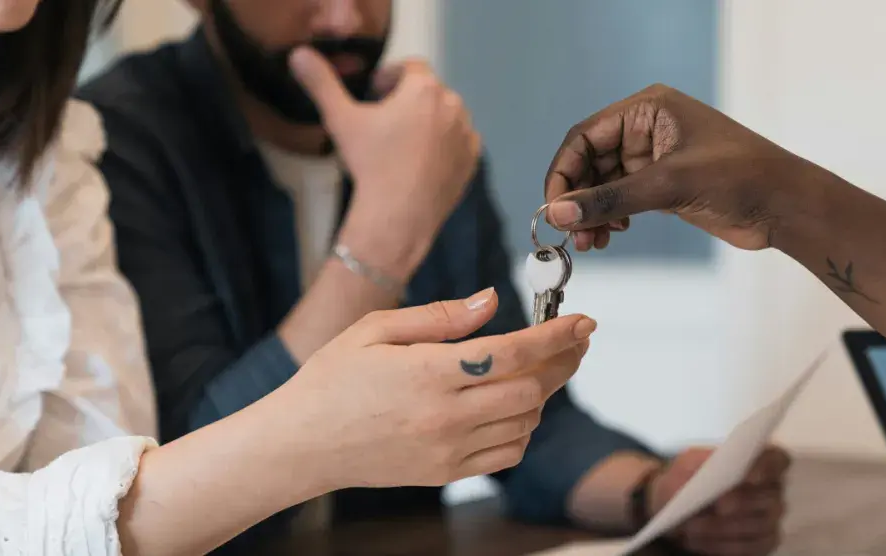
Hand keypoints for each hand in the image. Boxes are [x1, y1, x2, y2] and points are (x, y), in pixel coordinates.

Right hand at [280, 288, 594, 490]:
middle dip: (563, 361)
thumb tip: (492, 300)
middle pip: (531, 390)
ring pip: (525, 422)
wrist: (301, 444)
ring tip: (542, 367)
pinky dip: (523, 427)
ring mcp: (448, 449)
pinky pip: (507, 452)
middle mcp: (445, 415)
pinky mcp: (446, 472)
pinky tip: (515, 405)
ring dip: (543, 392)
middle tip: (574, 340)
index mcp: (428, 373)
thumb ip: (440, 316)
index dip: (556, 336)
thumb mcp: (376, 329)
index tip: (584, 321)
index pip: (513, 352)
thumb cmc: (332, 379)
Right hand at [290, 48, 481, 277]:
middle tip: (384, 124)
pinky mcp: (472, 160)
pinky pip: (459, 142)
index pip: (411, 67)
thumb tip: (298, 54)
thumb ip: (321, 83)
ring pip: (446, 116)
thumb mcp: (340, 120)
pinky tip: (421, 162)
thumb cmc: (370, 163)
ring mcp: (466, 134)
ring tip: (402, 144)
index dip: (391, 78)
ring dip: (428, 121)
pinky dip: (443, 145)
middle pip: (429, 92)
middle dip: (408, 100)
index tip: (374, 96)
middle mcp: (453, 105)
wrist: (399, 216)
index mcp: (424, 89)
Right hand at [543, 83, 819, 252]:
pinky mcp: (662, 185)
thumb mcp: (668, 185)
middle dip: (578, 198)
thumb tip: (559, 212)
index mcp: (647, 109)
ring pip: (603, 184)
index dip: (565, 172)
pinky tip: (611, 235)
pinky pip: (621, 199)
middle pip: (590, 162)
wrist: (784, 206)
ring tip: (591, 242)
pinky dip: (609, 218)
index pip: (585, 136)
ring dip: (591, 213)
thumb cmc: (738, 178)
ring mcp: (653, 158)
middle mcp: (645, 129)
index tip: (553, 206)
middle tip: (572, 233)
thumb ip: (610, 199)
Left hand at [652, 446, 789, 555]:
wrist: (678, 506)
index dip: (767, 467)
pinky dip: (720, 545)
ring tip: (692, 527)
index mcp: (758, 462)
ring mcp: (770, 519)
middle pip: (771, 497)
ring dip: (723, 528)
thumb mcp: (688, 463)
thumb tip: (714, 469)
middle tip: (719, 507)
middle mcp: (772, 490)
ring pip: (758, 526)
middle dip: (744, 502)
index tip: (749, 477)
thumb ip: (700, 461)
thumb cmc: (689, 478)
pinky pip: (748, 548)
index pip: (776, 460)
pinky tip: (696, 541)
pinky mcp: (762, 543)